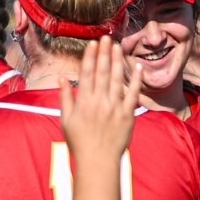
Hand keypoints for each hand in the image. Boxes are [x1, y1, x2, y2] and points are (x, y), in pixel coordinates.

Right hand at [58, 38, 139, 166]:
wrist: (98, 162)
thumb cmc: (80, 142)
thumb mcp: (66, 120)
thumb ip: (65, 97)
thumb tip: (63, 79)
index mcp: (84, 101)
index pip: (87, 73)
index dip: (90, 57)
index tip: (93, 44)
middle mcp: (99, 101)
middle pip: (102, 72)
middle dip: (104, 53)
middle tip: (106, 38)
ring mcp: (115, 107)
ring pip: (117, 79)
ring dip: (117, 61)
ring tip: (118, 46)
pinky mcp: (128, 115)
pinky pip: (133, 93)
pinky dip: (136, 80)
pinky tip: (136, 66)